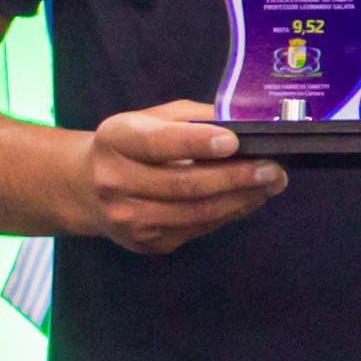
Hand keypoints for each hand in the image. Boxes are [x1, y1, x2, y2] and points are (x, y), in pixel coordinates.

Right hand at [78, 99, 283, 253]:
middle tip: (273, 168)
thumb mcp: (151, 118)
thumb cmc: (132, 145)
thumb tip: (245, 125)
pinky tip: (248, 199)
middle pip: (185, 185)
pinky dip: (229, 214)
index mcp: (116, 140)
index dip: (197, 143)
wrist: (87, 187)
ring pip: (196, 213)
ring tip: (270, 185)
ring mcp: (129, 218)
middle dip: (236, 177)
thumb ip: (193, 119)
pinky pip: (197, 229)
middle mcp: (116, 181)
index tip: (233, 141)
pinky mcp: (145, 242)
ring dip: (241, 199)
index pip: (159, 144)